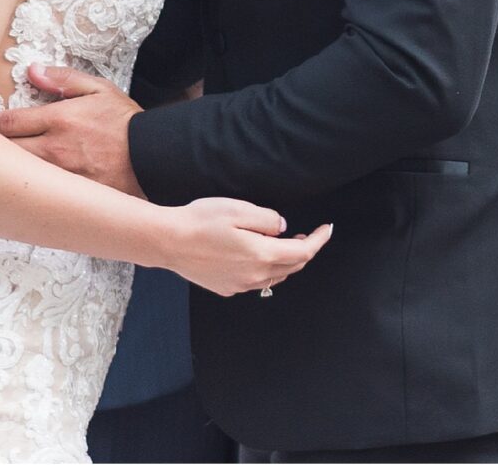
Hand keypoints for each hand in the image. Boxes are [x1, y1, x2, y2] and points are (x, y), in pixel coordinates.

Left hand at [0, 65, 144, 195]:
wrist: (154, 160)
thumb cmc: (125, 122)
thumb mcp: (99, 89)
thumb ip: (63, 79)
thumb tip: (32, 69)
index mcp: (58, 120)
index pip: (8, 122)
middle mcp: (54, 151)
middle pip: (4, 152)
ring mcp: (60, 178)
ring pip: (16, 176)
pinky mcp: (68, 199)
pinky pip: (36, 196)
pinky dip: (20, 192)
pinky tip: (9, 192)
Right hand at [162, 199, 333, 296]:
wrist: (169, 242)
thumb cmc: (201, 221)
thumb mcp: (238, 209)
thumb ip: (266, 219)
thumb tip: (282, 228)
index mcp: (261, 255)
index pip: (302, 252)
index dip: (318, 240)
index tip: (328, 228)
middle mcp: (254, 276)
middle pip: (291, 267)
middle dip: (304, 251)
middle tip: (308, 234)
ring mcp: (240, 285)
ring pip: (274, 276)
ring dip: (286, 261)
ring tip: (285, 243)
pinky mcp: (226, 288)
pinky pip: (255, 281)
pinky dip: (265, 269)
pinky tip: (256, 256)